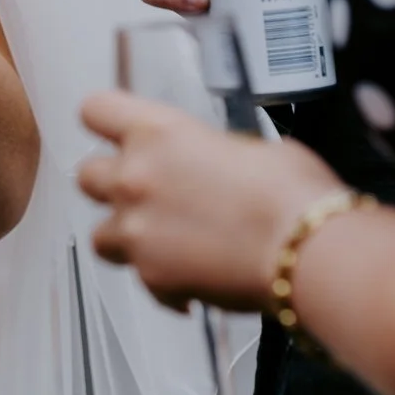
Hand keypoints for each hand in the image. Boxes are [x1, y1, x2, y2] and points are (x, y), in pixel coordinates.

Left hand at [77, 91, 343, 312]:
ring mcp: (138, 230)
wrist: (306, 252)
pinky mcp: (152, 277)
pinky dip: (162, 282)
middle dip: (111, 185)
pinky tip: (195, 280)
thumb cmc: (292, 194)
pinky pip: (141, 280)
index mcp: (158, 132)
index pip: (96, 111)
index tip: (114, 132)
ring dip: (126, 237)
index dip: (106, 122)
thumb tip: (218, 163)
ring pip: (100, 235)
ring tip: (163, 242)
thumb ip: (215, 151)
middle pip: (87, 175)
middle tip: (145, 194)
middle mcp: (135, 177)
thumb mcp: (254, 147)